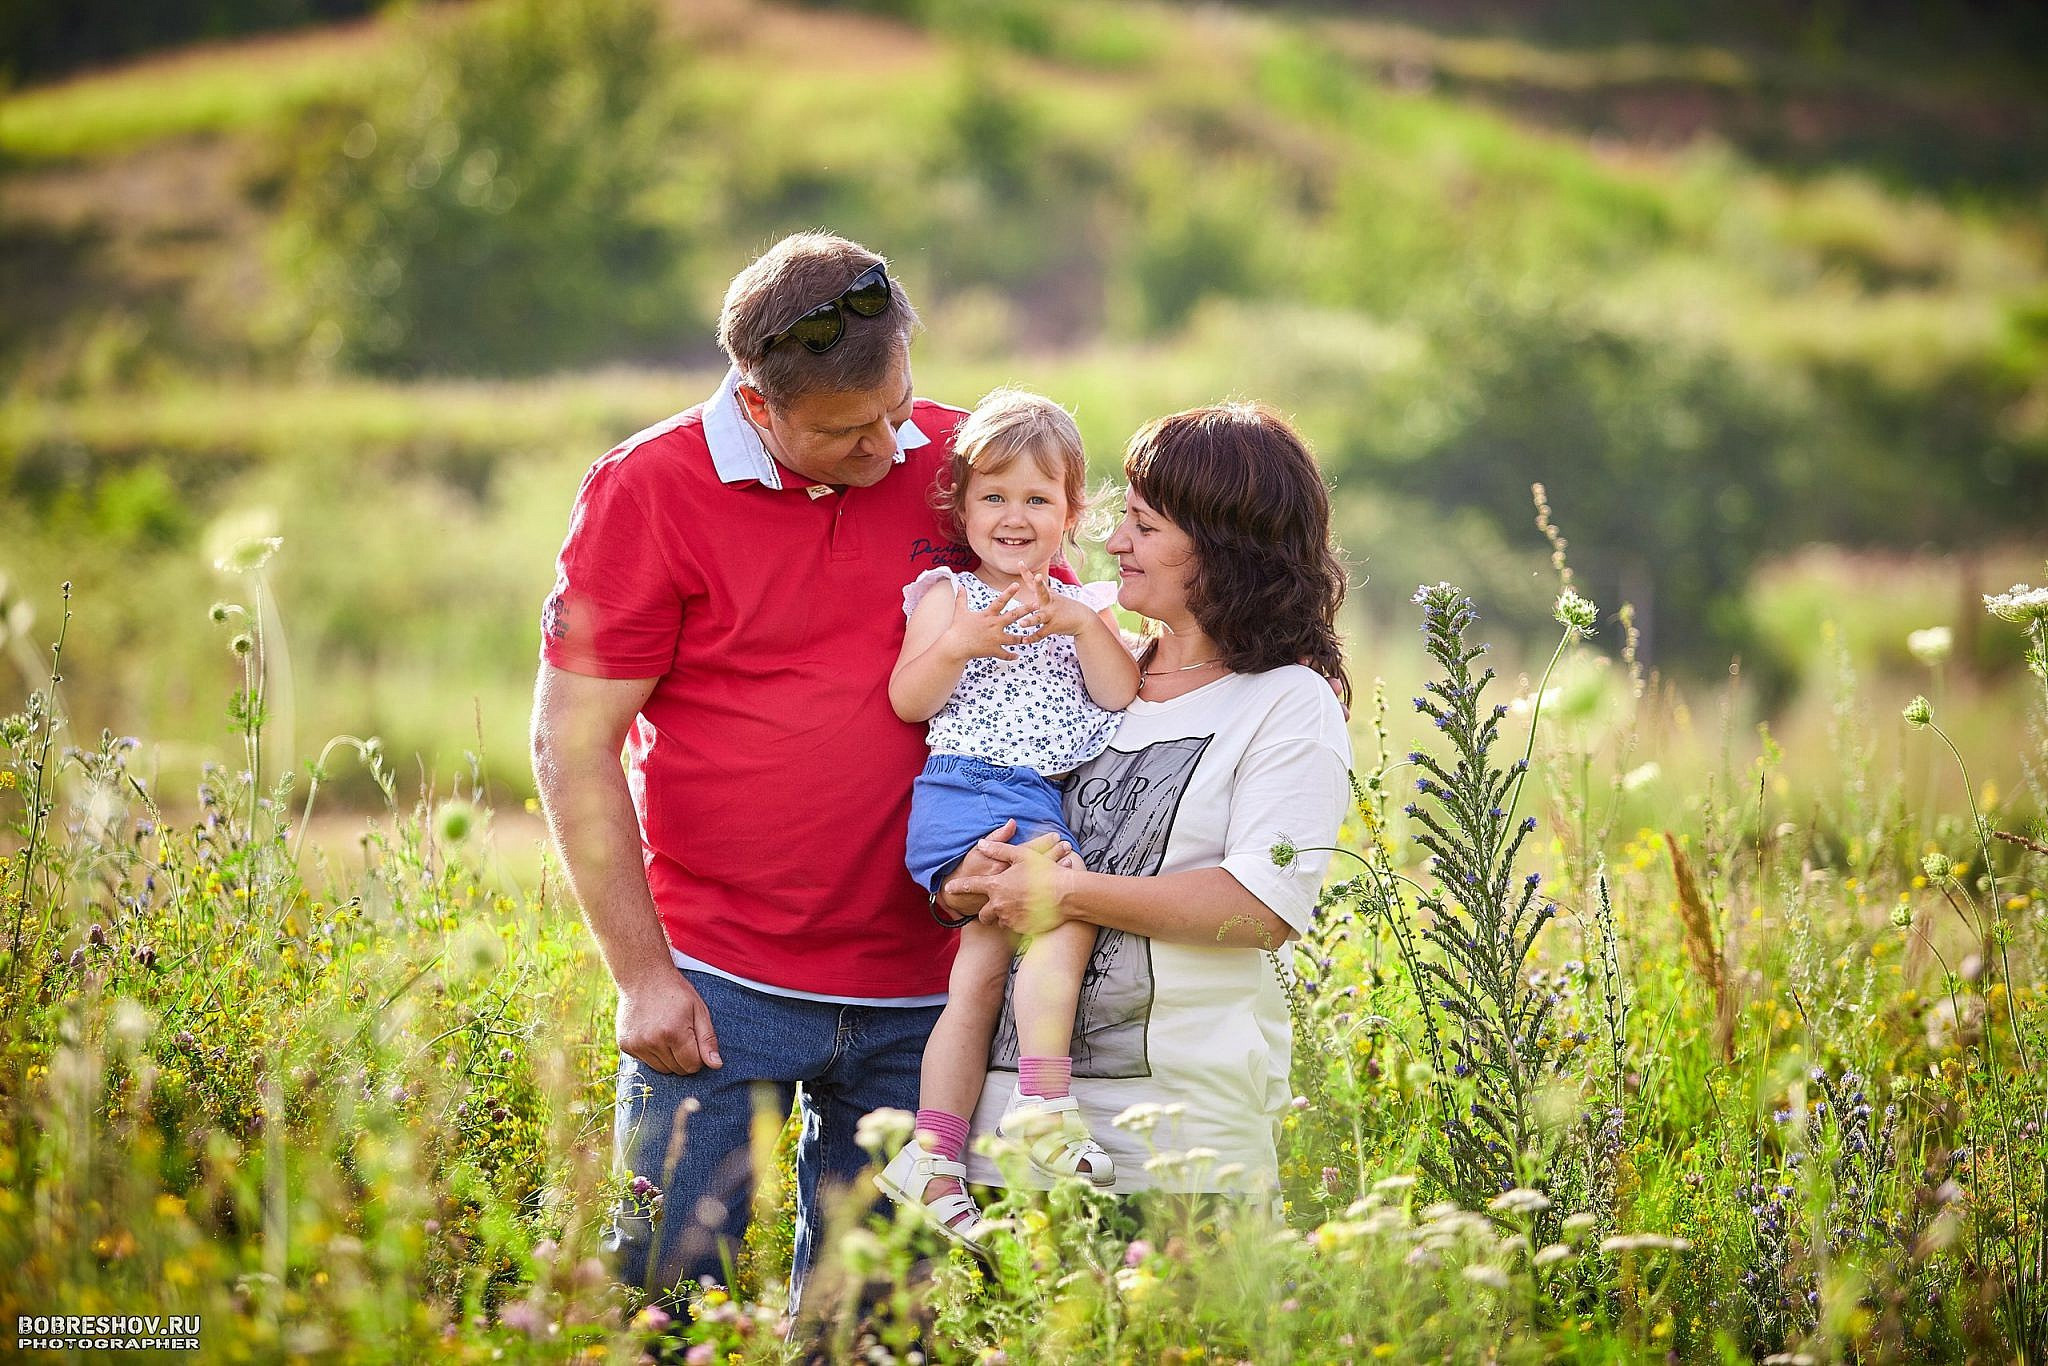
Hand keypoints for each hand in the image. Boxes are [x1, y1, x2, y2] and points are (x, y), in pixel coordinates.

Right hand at [617, 972, 721, 1074]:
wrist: (643, 976)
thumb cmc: (676, 992)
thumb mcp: (699, 1010)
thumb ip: (708, 1040)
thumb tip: (716, 1066)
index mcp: (674, 1033)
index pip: (692, 1065)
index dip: (698, 1055)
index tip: (694, 1039)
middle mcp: (653, 1042)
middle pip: (677, 1070)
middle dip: (684, 1057)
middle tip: (681, 1033)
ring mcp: (637, 1045)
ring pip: (662, 1069)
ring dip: (668, 1057)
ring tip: (667, 1033)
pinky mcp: (625, 1045)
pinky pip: (646, 1062)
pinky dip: (652, 1053)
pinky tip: (652, 1032)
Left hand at [938, 819, 1069, 918]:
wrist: (1066, 895)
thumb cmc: (1045, 873)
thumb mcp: (1022, 856)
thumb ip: (999, 849)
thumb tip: (981, 844)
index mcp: (997, 886)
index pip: (971, 887)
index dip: (958, 887)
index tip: (947, 890)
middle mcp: (1000, 904)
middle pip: (984, 914)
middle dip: (985, 913)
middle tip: (993, 908)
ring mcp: (1010, 918)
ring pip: (1000, 921)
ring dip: (1004, 916)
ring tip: (1018, 908)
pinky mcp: (1022, 929)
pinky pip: (1014, 927)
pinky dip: (1018, 921)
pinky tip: (1029, 913)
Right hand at [939, 581, 1049, 661]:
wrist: (954, 646)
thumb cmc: (957, 628)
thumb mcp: (960, 611)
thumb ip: (962, 598)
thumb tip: (959, 585)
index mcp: (987, 615)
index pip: (1000, 601)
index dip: (1008, 592)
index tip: (1017, 584)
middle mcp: (994, 625)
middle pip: (1013, 616)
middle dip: (1026, 610)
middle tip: (1038, 605)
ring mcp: (995, 639)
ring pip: (1014, 638)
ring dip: (1022, 638)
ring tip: (1030, 638)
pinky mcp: (993, 650)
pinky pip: (1005, 654)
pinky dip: (1011, 656)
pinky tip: (1017, 656)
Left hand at [1019, 570, 1094, 637]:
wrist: (1083, 619)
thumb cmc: (1065, 607)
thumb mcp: (1054, 596)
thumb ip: (1041, 591)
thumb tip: (1032, 580)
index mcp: (1047, 595)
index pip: (1035, 582)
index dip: (1027, 572)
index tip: (1019, 562)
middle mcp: (1048, 603)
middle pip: (1043, 592)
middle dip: (1040, 584)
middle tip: (1038, 577)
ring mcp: (1051, 615)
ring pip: (1039, 618)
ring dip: (1030, 621)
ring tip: (1021, 623)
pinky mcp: (1053, 627)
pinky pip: (1041, 633)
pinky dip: (1032, 638)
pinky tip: (1024, 641)